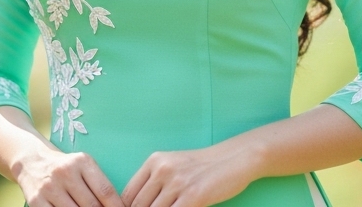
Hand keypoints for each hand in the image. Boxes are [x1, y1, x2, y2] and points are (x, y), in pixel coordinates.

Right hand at [15, 148, 124, 206]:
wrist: (32, 160)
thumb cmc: (66, 167)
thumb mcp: (83, 166)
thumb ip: (98, 184)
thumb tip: (116, 206)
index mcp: (82, 162)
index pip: (105, 190)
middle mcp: (65, 172)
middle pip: (91, 205)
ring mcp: (49, 187)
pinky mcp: (36, 200)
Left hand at [122, 144, 256, 206]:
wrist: (233, 159)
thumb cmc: (203, 167)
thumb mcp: (174, 166)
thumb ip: (155, 181)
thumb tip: (137, 205)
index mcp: (154, 161)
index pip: (128, 194)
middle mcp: (162, 170)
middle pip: (138, 206)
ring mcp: (177, 183)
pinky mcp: (193, 196)